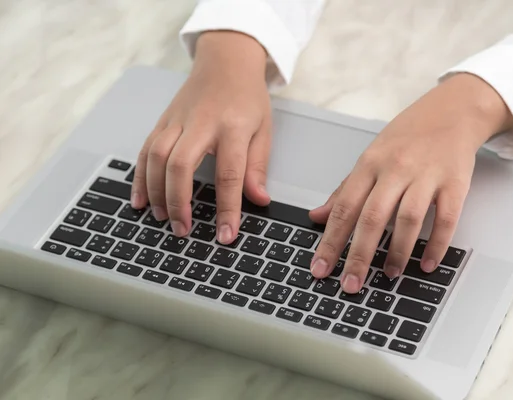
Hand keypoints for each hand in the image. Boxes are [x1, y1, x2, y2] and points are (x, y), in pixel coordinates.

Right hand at [130, 32, 271, 242]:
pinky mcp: (163, 121)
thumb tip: (259, 200)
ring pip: (157, 157)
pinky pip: (146, 150)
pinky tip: (140, 199)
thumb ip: (257, 167)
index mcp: (233, 127)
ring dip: (155, 191)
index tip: (225, 235)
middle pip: (181, 164)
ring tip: (161, 218)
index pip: (229, 174)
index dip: (227, 208)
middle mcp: (201, 123)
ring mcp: (177, 120)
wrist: (226, 61)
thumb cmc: (246, 97)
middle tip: (183, 229)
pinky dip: (140, 177)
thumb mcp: (263, 130)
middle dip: (178, 202)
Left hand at [309, 73, 512, 292]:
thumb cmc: (408, 137)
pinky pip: (446, 219)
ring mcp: (426, 175)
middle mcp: (395, 169)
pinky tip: (426, 264)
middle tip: (350, 284)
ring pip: (408, 220)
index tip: (320, 267)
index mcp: (370, 164)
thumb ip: (345, 189)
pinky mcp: (454, 182)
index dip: (330, 241)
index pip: (344, 207)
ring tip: (387, 276)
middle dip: (358, 255)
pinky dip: (436, 245)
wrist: (452, 111)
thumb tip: (317, 216)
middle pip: (372, 217)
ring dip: (396, 253)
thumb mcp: (370, 157)